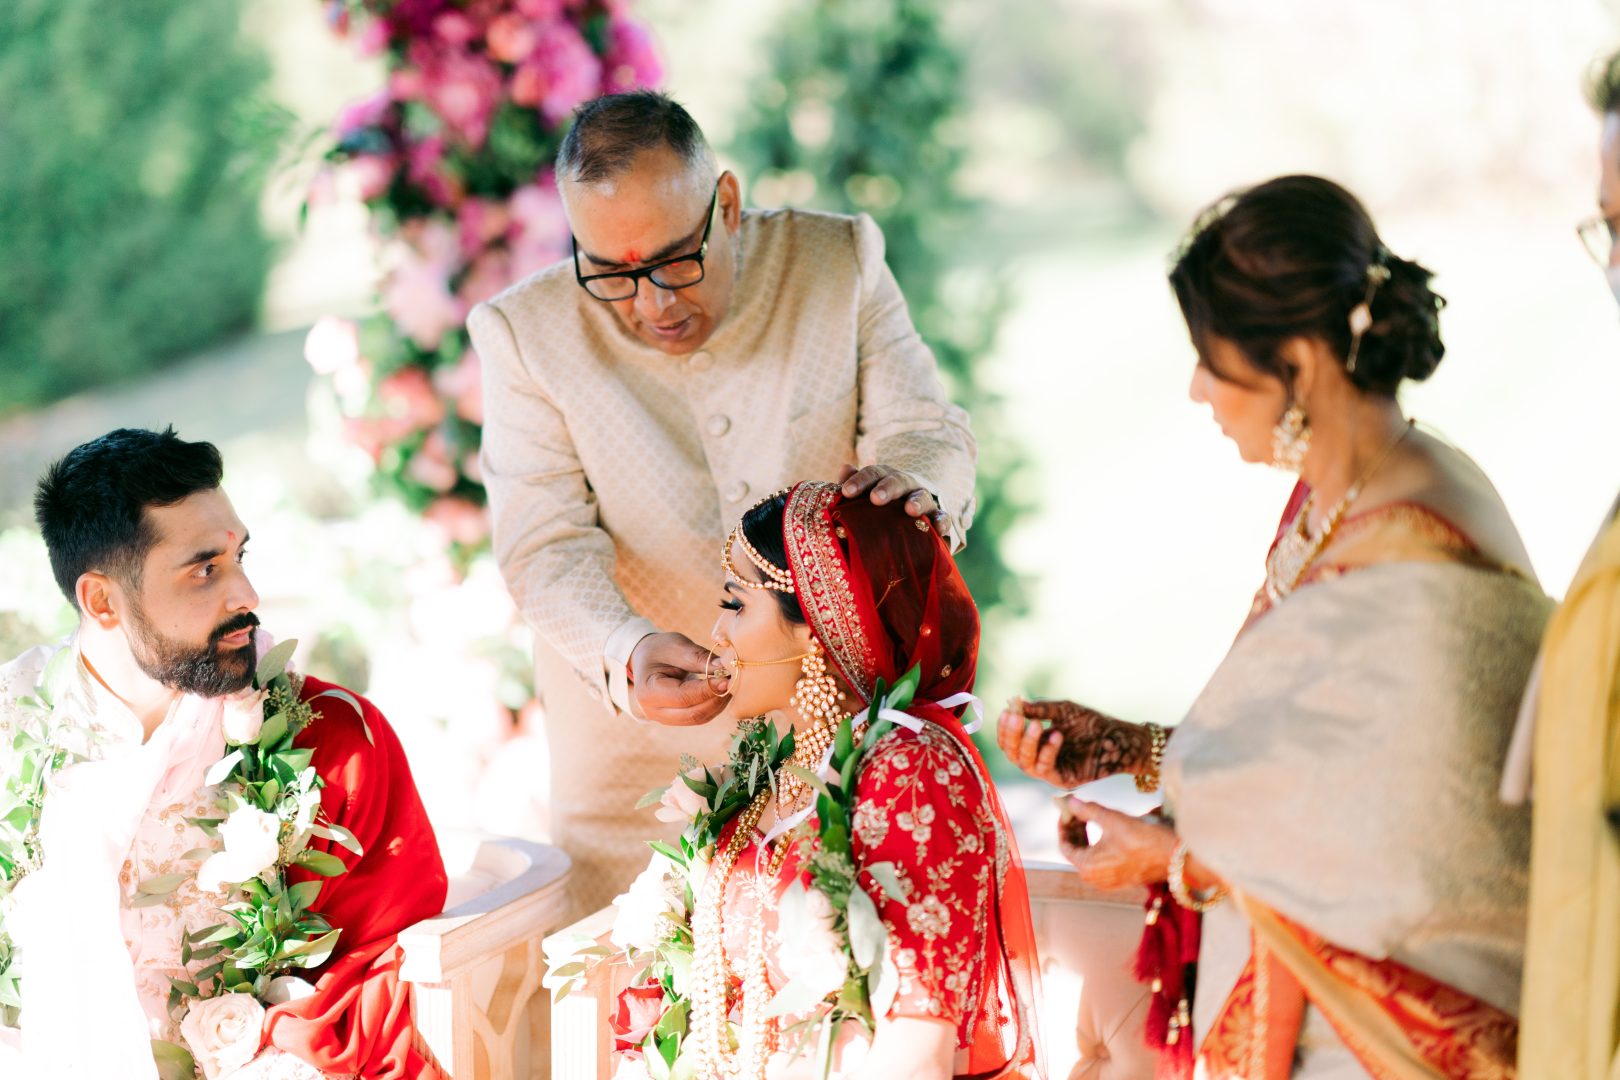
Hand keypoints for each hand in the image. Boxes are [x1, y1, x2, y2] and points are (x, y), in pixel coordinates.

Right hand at [630, 632, 730, 726]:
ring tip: (730, 685)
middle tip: (734, 683)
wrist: (646, 658)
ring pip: (698, 718)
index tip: (727, 678)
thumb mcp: (676, 646)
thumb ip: (698, 658)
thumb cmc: (659, 649)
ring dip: (717, 704)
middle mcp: (653, 711)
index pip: (683, 696)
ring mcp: (663, 718)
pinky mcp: (675, 719)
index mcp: (648, 691)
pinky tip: (722, 691)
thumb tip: (724, 667)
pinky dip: (713, 706)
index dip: (707, 690)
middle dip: (716, 699)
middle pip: (692, 714)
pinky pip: (698, 717)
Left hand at [838, 463, 948, 536]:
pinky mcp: (938, 518)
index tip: (846, 492)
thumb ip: (853, 486)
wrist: (913, 522)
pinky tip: (938, 530)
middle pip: (898, 481)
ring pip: (922, 497)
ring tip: (910, 510)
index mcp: (885, 479)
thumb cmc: (882, 510)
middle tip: (876, 498)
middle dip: (888, 488)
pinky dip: (942, 522)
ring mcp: (925, 500)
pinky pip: (943, 517)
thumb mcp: (867, 497)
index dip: (860, 481)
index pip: (873, 474)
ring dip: (917, 501)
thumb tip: (845, 469)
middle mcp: (906, 486)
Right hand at [996, 698, 1147, 787]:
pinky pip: (1046, 769)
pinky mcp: (1064, 780)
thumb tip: (1015, 704)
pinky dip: (1047, 751)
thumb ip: (1040, 709)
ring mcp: (1050, 771)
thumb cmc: (1092, 723)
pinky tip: (1056, 735)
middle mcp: (1039, 759)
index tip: (1007, 711)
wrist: (1119, 738)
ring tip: (1035, 724)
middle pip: (1012, 753)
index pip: (1010, 741)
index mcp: (1036, 743)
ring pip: (1025, 764)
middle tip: (1016, 718)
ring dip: (1027, 743)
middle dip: (1011, 735)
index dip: (1005, 728)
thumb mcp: (1063, 711)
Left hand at [1057, 798, 1175, 889]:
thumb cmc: (1143, 839)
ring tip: (1092, 817)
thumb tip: (1072, 802)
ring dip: (1087, 837)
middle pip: (1076, 851)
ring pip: (1089, 857)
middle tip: (1078, 810)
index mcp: (1087, 867)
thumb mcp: (1112, 819)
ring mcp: (1109, 882)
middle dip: (1075, 829)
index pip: (1064, 846)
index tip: (1067, 810)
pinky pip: (1102, 863)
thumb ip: (1087, 810)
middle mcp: (1095, 879)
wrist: (1174, 857)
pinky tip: (1106, 831)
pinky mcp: (1121, 880)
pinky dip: (1099, 847)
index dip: (1063, 825)